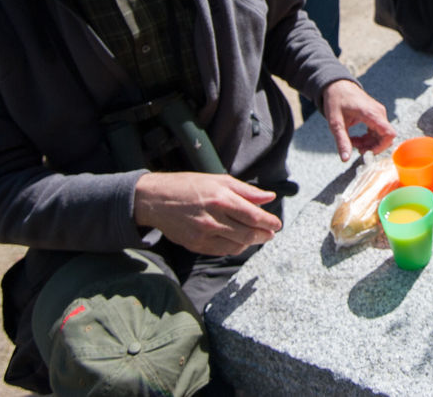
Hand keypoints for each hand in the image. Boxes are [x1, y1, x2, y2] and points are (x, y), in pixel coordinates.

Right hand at [132, 172, 281, 255]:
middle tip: (271, 233)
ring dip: (250, 242)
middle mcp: (213, 218)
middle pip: (248, 233)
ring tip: (257, 237)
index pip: (253, 216)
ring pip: (236, 245)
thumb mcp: (219, 180)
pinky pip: (222, 251)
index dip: (269, 222)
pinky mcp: (195, 245)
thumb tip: (269, 197)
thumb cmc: (189, 185)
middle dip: (264, 235)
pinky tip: (239, 241)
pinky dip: (235, 248)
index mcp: (221, 199)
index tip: (277, 224)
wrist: (155, 199)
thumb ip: (246, 191)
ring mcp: (203, 234)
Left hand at [321, 79, 394, 161]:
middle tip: (355, 148)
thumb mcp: (335, 123)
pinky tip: (355, 139)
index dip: (382, 146)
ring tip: (352, 143)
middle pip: (385, 137)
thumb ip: (342, 141)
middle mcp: (378, 112)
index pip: (388, 133)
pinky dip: (368, 138)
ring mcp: (378, 113)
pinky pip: (377, 131)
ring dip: (369, 143)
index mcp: (370, 113)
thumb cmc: (336, 100)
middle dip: (372, 147)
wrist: (336, 85)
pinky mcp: (375, 115)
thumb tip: (345, 159)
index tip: (368, 152)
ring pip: (381, 135)